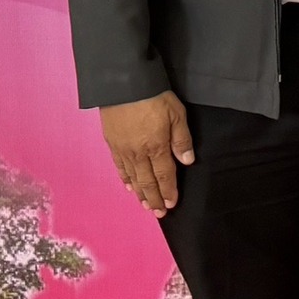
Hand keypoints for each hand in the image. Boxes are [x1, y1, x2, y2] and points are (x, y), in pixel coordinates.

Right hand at [99, 91, 192, 217]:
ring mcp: (122, 149)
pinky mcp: (111, 143)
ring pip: (132, 177)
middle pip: (147, 181)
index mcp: (156, 146)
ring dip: (140, 193)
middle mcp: (138, 152)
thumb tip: (187, 161)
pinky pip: (119, 166)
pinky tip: (129, 186)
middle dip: (154, 198)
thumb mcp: (177, 115)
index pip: (165, 175)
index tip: (172, 204)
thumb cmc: (154, 97)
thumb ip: (181, 139)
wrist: (122, 84)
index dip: (169, 191)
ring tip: (146, 205)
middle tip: (159, 213)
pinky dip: (125, 179)